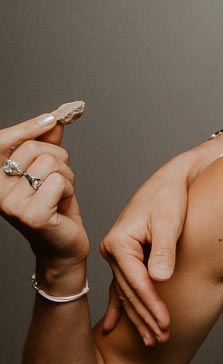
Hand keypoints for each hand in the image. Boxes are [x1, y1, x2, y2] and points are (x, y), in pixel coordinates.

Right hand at [0, 113, 86, 272]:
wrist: (62, 245)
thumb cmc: (54, 206)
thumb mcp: (48, 170)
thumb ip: (46, 144)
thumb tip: (52, 118)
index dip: (24, 128)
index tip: (51, 118)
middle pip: (34, 149)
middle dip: (57, 157)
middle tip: (58, 178)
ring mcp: (12, 205)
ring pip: (50, 163)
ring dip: (66, 175)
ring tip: (59, 192)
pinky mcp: (33, 215)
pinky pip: (58, 181)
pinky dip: (69, 188)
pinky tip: (62, 204)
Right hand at [98, 151, 196, 344]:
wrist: (171, 179)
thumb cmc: (171, 197)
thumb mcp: (170, 222)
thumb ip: (164, 251)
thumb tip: (160, 279)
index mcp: (120, 243)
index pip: (137, 283)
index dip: (152, 306)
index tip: (166, 325)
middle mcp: (113, 250)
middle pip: (129, 292)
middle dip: (146, 319)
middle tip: (160, 341)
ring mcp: (118, 254)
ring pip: (127, 293)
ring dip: (138, 317)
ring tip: (152, 340)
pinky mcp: (127, 255)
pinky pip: (124, 286)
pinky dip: (122, 306)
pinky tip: (114, 327)